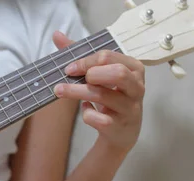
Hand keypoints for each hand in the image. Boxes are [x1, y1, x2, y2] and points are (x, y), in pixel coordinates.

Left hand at [52, 31, 144, 153]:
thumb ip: (81, 56)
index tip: (68, 68)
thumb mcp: (100, 75)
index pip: (109, 57)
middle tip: (70, 76)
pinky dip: (87, 114)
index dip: (85, 60)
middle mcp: (136, 87)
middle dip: (89, 72)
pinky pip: (100, 119)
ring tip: (59, 91)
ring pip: (104, 95)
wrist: (121, 132)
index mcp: (133, 68)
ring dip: (77, 92)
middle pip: (116, 73)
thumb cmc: (111, 97)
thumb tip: (57, 35)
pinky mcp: (120, 126)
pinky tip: (85, 110)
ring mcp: (130, 108)